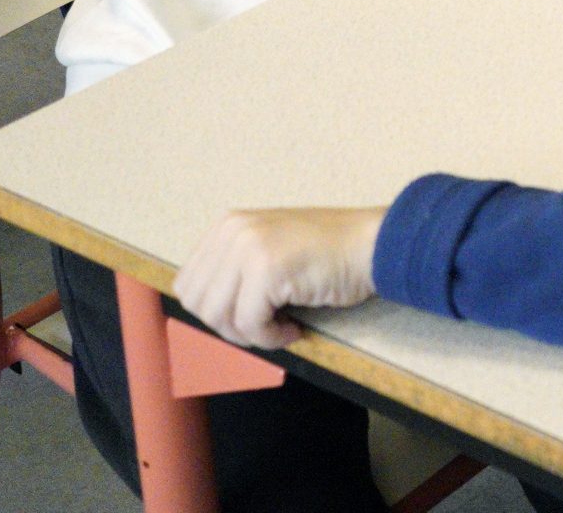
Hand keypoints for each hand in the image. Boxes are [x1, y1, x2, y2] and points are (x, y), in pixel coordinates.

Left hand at [174, 207, 385, 350]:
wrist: (374, 243)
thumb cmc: (329, 253)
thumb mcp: (269, 250)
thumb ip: (234, 270)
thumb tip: (205, 314)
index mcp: (228, 225)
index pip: (188, 286)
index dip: (215, 312)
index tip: (248, 316)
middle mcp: (233, 231)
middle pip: (198, 304)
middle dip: (229, 326)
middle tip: (265, 326)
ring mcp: (249, 247)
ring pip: (218, 318)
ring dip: (250, 334)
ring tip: (280, 326)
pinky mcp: (267, 270)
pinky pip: (249, 325)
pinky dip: (271, 338)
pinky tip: (294, 328)